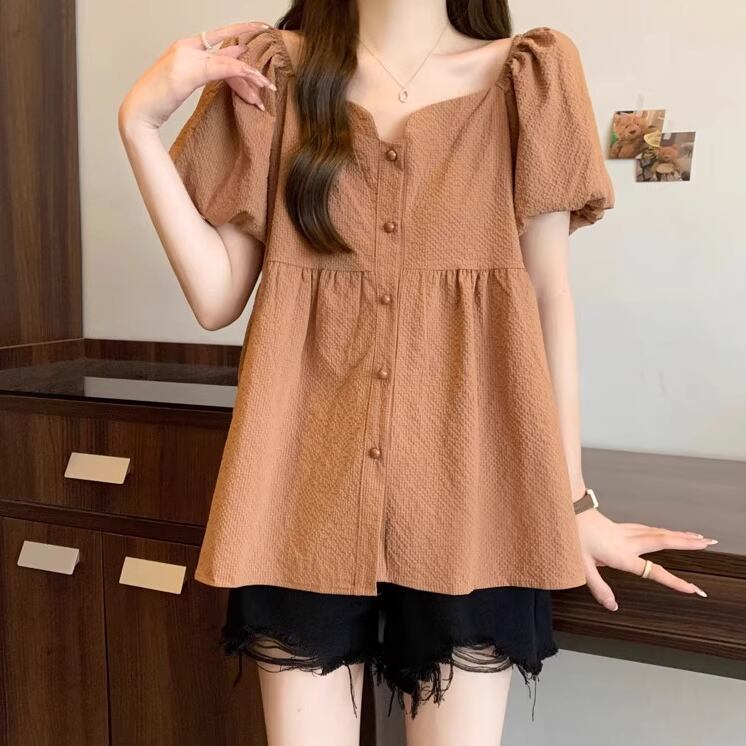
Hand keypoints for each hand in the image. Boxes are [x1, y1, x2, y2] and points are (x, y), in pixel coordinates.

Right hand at [118, 21, 276, 135]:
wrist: (138, 112)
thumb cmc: (159, 99)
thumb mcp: (186, 80)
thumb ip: (209, 68)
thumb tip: (234, 56)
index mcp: (185, 47)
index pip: (219, 35)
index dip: (242, 29)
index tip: (262, 26)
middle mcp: (186, 47)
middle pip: (228, 54)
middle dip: (250, 70)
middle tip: (269, 85)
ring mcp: (186, 58)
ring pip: (228, 62)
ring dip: (250, 77)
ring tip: (266, 89)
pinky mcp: (188, 72)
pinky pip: (221, 69)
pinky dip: (240, 74)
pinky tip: (254, 82)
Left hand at [575, 508, 717, 611]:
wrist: (565, 510)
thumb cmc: (572, 536)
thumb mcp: (581, 567)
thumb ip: (598, 588)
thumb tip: (613, 606)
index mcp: (621, 555)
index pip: (653, 572)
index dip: (674, 582)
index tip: (693, 589)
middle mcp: (628, 542)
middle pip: (664, 541)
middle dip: (688, 542)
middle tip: (709, 542)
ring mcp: (624, 532)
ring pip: (658, 532)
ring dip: (678, 534)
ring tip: (696, 536)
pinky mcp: (619, 526)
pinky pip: (646, 528)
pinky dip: (660, 530)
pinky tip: (664, 530)